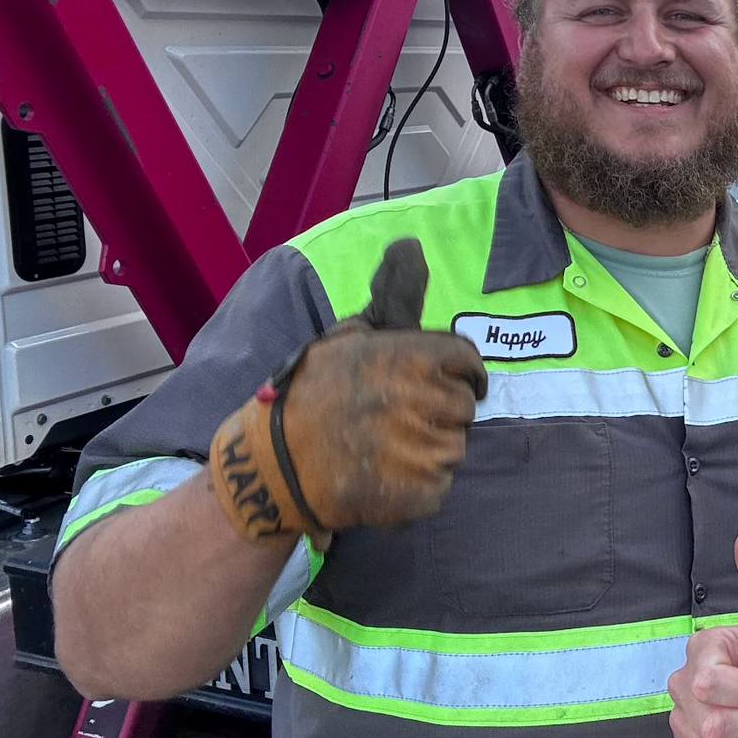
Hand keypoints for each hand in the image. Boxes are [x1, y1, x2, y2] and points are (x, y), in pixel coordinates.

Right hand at [209, 238, 488, 541]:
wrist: (270, 466)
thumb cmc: (311, 394)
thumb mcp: (350, 336)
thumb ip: (393, 295)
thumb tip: (410, 245)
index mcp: (411, 358)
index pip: (467, 362)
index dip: (461, 374)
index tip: (447, 383)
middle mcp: (423, 401)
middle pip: (463, 407)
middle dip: (438, 412)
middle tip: (393, 419)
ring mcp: (422, 450)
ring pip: (454, 448)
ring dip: (427, 450)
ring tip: (381, 448)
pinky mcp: (418, 492)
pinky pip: (439, 486)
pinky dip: (418, 486)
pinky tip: (383, 476)